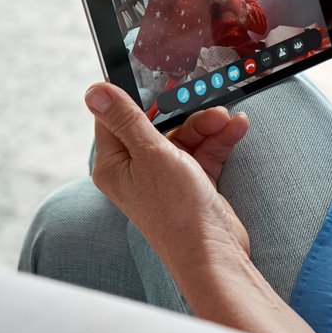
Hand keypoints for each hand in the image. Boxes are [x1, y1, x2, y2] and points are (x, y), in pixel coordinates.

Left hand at [86, 83, 250, 259]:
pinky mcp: (191, 183)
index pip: (116, 118)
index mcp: (115, 163)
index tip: (157, 81)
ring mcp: (166, 177)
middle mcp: (137, 169)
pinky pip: (203, 151)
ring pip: (185, 136)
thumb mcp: (151, 154)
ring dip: (208, 125)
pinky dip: (219, 140)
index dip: (136, 98)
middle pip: (157, 125)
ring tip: (226, 120)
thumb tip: (95, 91)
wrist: (213, 252)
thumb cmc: (175, 211)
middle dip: (185, 113)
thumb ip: (127, 119)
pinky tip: (236, 128)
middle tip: (204, 104)